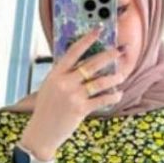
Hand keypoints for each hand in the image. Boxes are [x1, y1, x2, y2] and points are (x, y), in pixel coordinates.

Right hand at [20, 27, 127, 156]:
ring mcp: (73, 96)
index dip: (87, 40)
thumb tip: (80, 65)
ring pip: (100, 82)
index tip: (99, 30)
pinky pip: (101, 100)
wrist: (41, 132)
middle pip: (91, 64)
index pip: (73, 52)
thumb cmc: (46, 110)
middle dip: (108, 56)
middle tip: (119, 52)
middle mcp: (64, 82)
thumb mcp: (50, 87)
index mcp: (56, 74)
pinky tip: (118, 94)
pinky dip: (112, 96)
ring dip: (114, 78)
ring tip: (122, 75)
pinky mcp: (80, 109)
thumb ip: (63, 76)